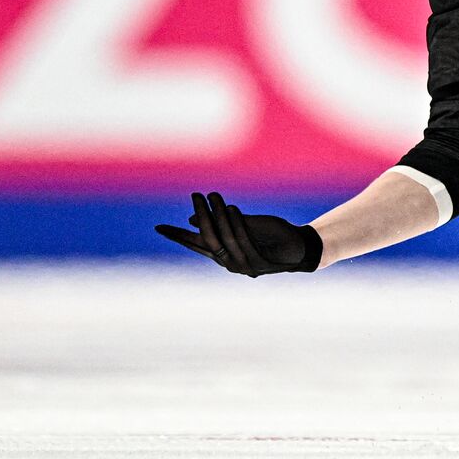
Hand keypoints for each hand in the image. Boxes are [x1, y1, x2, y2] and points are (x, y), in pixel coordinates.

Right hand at [155, 191, 323, 276]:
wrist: (301, 248)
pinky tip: (232, 208)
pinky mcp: (259, 262)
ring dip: (218, 215)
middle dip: (200, 216)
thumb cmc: (271, 235)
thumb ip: (221, 223)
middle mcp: (229, 262)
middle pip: (207, 239)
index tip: (158, 227)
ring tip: (213, 195)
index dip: (177, 236)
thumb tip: (194, 218)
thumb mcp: (244, 225)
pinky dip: (237, 224)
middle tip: (195, 194)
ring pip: (225, 239)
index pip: (195, 244)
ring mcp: (244, 264)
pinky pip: (244, 240)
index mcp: (223, 254)